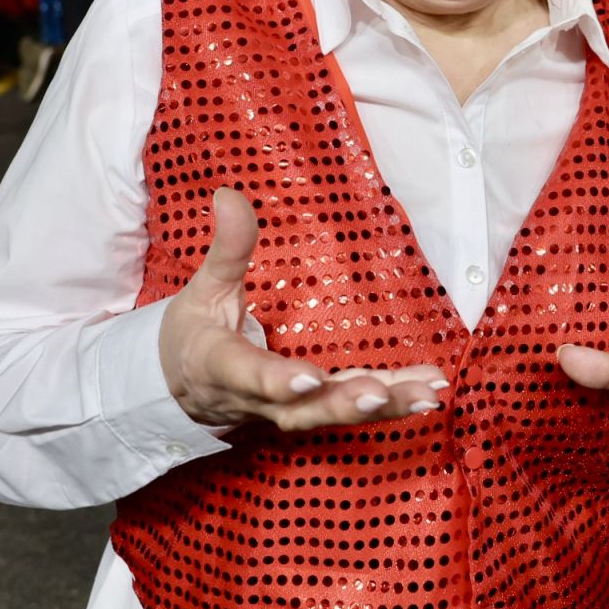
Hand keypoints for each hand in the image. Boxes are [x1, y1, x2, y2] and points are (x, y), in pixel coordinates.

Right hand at [158, 188, 449, 429]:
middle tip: (381, 394)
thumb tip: (229, 194)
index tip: (309, 378)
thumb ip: (225, 248)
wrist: (180, 390)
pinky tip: (427, 392)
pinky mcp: (310, 411)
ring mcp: (284, 412)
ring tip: (427, 394)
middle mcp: (255, 400)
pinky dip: (390, 403)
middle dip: (343, 403)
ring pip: (332, 415)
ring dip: (382, 407)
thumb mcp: (202, 288)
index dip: (276, 381)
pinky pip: (350, 410)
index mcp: (220, 366)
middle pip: (300, 409)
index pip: (248, 375)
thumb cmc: (193, 335)